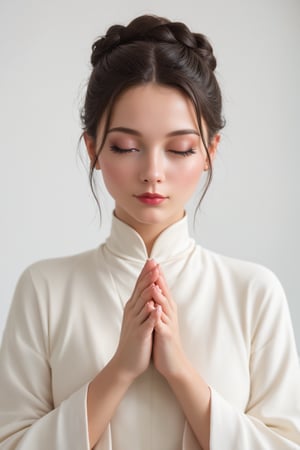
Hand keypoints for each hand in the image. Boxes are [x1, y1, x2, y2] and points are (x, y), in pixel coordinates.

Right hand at [112, 259, 160, 381]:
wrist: (125, 363)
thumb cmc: (134, 340)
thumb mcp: (135, 318)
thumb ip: (140, 304)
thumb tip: (145, 288)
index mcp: (132, 307)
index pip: (139, 286)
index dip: (145, 273)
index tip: (152, 260)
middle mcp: (132, 312)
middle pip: (141, 291)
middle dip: (148, 277)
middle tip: (154, 263)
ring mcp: (135, 323)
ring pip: (143, 304)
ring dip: (149, 291)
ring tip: (155, 279)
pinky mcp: (140, 335)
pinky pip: (146, 323)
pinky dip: (151, 315)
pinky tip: (155, 307)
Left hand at [151, 265, 187, 379]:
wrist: (173, 362)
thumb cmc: (164, 340)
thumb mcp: (161, 319)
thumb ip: (158, 304)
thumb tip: (154, 288)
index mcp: (166, 309)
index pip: (161, 288)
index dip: (156, 274)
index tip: (150, 260)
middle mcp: (169, 313)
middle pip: (164, 292)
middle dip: (158, 278)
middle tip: (154, 263)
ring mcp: (168, 323)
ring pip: (164, 306)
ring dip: (159, 294)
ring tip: (154, 282)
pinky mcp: (166, 335)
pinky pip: (161, 323)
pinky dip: (157, 315)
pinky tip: (153, 308)